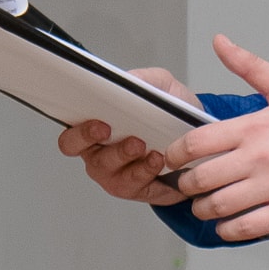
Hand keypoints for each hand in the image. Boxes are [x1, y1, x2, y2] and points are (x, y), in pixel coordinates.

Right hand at [57, 64, 198, 205]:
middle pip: (91, 159)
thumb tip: (130, 81)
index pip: (71, 137)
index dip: (79, 133)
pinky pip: (137, 186)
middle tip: (125, 137)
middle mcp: (99, 155)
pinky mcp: (137, 189)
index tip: (99, 122)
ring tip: (149, 149)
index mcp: (93, 130)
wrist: (197, 138)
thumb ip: (144, 80)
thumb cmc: (168, 113)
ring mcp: (116, 175)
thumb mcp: (161, 87)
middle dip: (106, 147)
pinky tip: (160, 161)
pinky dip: (149, 173)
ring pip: (114, 174)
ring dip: (131, 161)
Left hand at [161, 36, 268, 240]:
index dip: (175, 153)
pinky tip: (229, 225)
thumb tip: (220, 42)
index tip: (173, 159)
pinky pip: (247, 228)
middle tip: (188, 187)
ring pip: (219, 207)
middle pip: (201, 178)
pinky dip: (229, 230)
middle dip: (186, 185)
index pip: (196, 142)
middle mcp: (261, 158)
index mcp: (256, 126)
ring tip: (206, 207)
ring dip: (204, 210)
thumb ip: (250, 66)